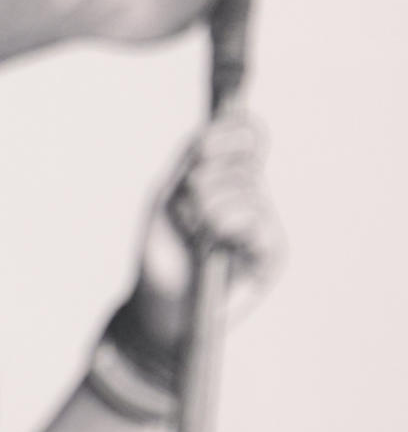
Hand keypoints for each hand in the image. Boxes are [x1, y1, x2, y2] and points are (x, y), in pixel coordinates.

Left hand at [119, 109, 279, 364]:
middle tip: (185, 202)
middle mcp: (252, 198)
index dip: (232, 130)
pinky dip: (226, 224)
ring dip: (209, 204)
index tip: (200, 147)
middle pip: (247, 157)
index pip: (249, 135)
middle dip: (207, 175)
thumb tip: (212, 128)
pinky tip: (213, 242)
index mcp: (228, 178)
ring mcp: (265, 225)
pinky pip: (256, 220)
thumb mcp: (166, 196)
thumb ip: (191, 160)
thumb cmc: (160, 250)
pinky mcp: (272, 254)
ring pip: (248, 187)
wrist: (159, 304)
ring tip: (194, 230)